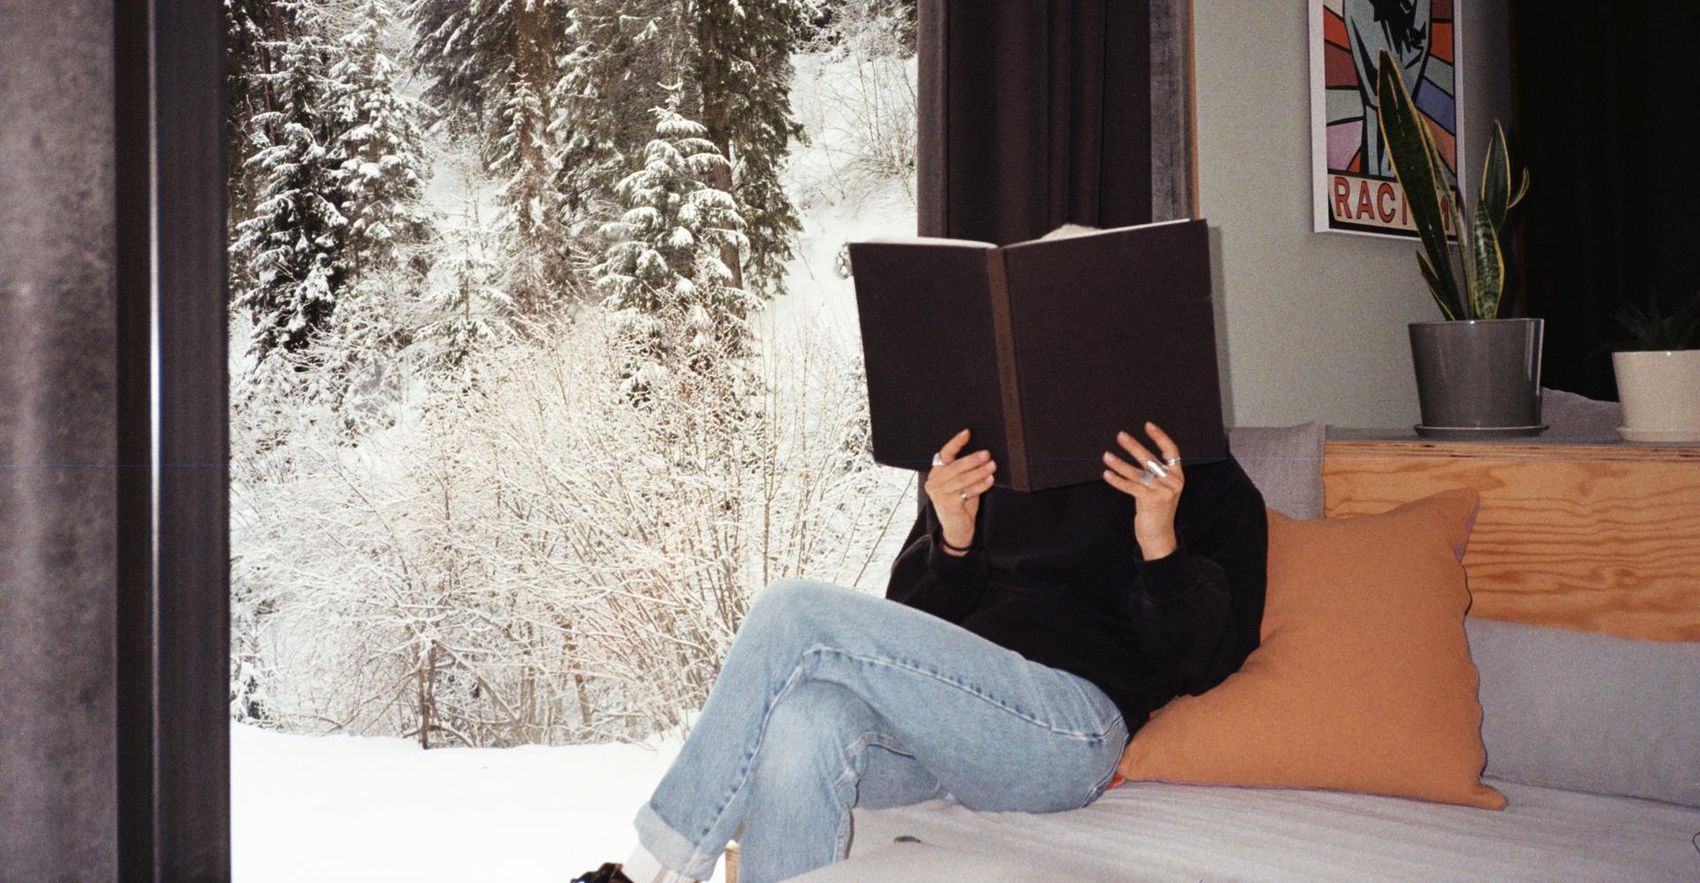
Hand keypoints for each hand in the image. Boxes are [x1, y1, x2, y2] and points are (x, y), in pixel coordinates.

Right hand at [923, 428, 994, 554]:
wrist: (957, 529)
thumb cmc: (960, 503)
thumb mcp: (960, 484)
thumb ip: (965, 471)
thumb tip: (982, 455)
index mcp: (935, 473)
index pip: (944, 453)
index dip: (956, 442)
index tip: (967, 433)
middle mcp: (934, 482)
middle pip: (955, 466)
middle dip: (973, 459)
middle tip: (987, 454)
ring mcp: (939, 494)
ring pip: (962, 478)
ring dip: (979, 471)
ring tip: (992, 465)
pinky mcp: (948, 504)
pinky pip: (967, 491)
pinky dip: (980, 484)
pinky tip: (989, 479)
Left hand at [1101, 421, 1184, 559]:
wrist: (1159, 535)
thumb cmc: (1156, 509)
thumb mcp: (1160, 489)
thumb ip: (1154, 474)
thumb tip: (1137, 453)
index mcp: (1177, 476)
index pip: (1171, 451)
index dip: (1160, 437)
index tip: (1147, 425)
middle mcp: (1173, 482)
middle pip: (1151, 459)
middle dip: (1134, 446)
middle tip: (1120, 436)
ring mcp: (1163, 492)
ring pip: (1137, 473)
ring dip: (1119, 463)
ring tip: (1106, 455)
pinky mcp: (1151, 501)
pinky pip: (1131, 487)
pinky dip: (1117, 480)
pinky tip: (1107, 474)